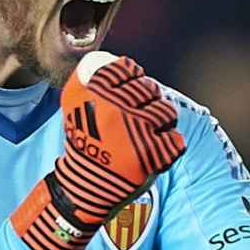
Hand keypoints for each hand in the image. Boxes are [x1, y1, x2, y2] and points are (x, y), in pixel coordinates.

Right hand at [12, 52, 185, 249]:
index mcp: (94, 92)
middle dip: (149, 100)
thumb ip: (90, 81)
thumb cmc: (85, 143)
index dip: (132, 77)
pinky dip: (169, 146)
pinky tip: (155, 150)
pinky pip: (174, 140)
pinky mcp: (150, 155)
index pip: (127, 68)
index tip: (130, 89)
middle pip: (150, 89)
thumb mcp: (74, 107)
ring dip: (162, 121)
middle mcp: (114, 108)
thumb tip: (119, 63)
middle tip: (140, 116)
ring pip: (167, 112)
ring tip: (151, 131)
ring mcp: (134, 131)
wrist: (85, 186)